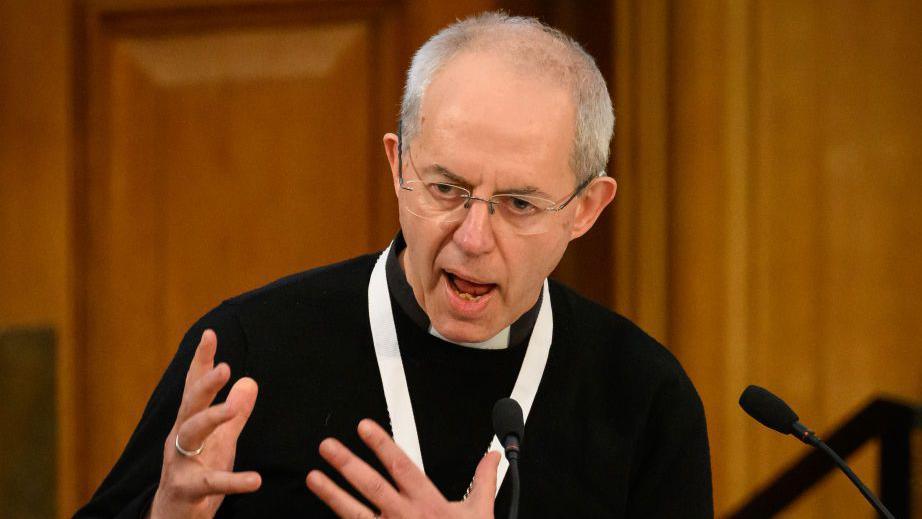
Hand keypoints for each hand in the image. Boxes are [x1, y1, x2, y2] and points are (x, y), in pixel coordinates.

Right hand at [148, 330, 260, 518]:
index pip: (194, 387)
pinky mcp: (187, 489)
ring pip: (191, 434)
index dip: (202, 361)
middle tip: (226, 367)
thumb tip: (250, 380)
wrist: (174, 517)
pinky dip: (233, 482)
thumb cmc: (197, 475)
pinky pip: (209, 483)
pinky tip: (255, 479)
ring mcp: (180, 463)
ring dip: (212, 418)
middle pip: (190, 404)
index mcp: (190, 423)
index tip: (210, 334)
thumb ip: (234, 413)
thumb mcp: (220, 441)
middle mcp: (180, 438)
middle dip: (205, 384)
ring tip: (233, 410)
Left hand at [306, 419, 500, 518]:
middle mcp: (405, 517)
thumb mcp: (479, 513)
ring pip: (355, 513)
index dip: (381, 444)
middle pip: (371, 486)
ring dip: (332, 494)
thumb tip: (492, 456)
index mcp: (428, 503)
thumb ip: (483, 481)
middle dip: (347, 464)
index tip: (364, 427)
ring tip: (313, 477)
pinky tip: (324, 512)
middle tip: (328, 446)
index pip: (401, 466)